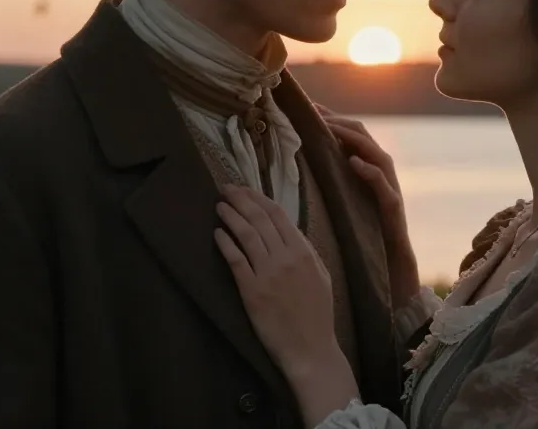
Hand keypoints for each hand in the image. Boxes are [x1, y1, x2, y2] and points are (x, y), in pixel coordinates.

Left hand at [214, 185, 358, 424]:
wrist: (309, 348)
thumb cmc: (317, 314)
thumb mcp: (321, 276)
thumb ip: (306, 251)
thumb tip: (287, 231)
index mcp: (304, 251)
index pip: (278, 214)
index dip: (259, 198)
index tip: (245, 190)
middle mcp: (286, 257)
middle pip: (259, 219)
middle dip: (241, 200)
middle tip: (226, 189)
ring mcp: (268, 273)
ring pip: (246, 234)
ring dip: (230, 216)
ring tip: (219, 205)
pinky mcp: (251, 290)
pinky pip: (235, 260)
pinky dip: (225, 243)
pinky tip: (217, 233)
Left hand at [316, 105, 420, 304]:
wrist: (387, 272)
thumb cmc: (360, 238)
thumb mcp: (340, 204)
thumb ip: (327, 181)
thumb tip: (295, 163)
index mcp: (364, 170)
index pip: (349, 134)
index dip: (330, 118)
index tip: (307, 105)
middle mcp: (379, 175)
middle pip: (362, 135)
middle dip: (339, 120)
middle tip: (315, 110)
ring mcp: (389, 191)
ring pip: (376, 154)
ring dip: (354, 138)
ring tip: (332, 128)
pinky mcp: (393, 211)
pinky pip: (385, 187)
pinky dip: (371, 172)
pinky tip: (354, 163)